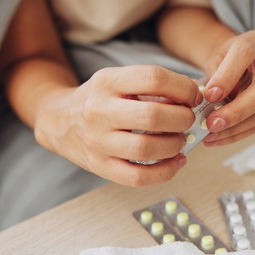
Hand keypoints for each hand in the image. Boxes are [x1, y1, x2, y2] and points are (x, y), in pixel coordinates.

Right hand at [35, 65, 202, 186]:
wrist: (60, 120)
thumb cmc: (101, 98)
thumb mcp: (120, 80)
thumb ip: (153, 86)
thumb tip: (194, 96)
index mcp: (107, 81)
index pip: (153, 78)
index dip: (182, 88)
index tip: (193, 96)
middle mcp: (99, 110)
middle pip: (152, 116)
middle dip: (182, 118)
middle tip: (188, 119)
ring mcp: (97, 141)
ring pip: (146, 148)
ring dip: (175, 145)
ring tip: (180, 139)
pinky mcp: (100, 166)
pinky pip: (137, 177)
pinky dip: (164, 172)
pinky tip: (176, 162)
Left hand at [200, 30, 254, 145]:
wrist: (238, 61)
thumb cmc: (225, 58)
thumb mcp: (216, 56)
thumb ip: (213, 74)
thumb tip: (206, 101)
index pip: (245, 54)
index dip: (227, 76)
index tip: (209, 95)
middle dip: (237, 110)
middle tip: (212, 123)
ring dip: (236, 127)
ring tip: (210, 134)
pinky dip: (238, 133)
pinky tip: (218, 138)